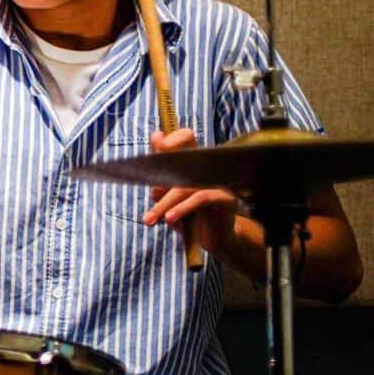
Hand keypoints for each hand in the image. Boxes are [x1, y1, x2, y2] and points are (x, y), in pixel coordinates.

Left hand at [144, 129, 239, 255]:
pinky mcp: (227, 197)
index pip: (186, 137)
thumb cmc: (188, 215)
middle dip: (160, 181)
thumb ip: (160, 169)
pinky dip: (182, 208)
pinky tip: (170, 219)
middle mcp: (208, 167)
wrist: (212, 240)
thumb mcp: (168, 194)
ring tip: (151, 219)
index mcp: (195, 162)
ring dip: (164, 204)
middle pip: (182, 160)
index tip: (156, 150)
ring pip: (185, 186)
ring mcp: (219, 181)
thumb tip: (156, 135)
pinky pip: (201, 198)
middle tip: (147, 196)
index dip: (172, 139)